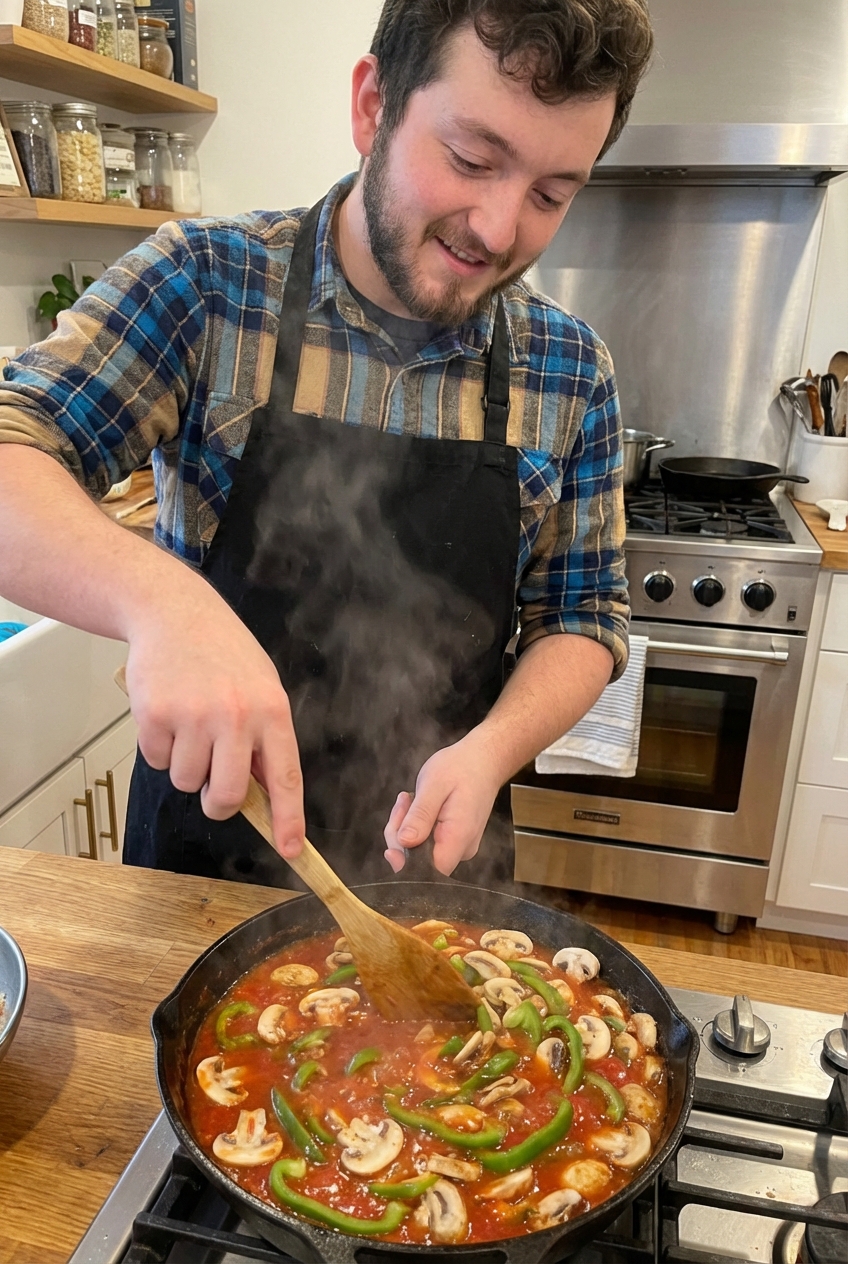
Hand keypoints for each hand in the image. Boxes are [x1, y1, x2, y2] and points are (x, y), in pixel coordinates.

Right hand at [125, 572, 304, 859]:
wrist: (174, 613)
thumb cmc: (223, 653)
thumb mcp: (261, 687)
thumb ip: (264, 738)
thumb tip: (263, 795)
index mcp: (272, 711)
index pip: (285, 778)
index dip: (288, 819)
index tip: (290, 849)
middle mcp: (236, 716)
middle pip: (229, 795)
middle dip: (219, 802)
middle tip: (213, 785)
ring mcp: (194, 716)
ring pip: (188, 782)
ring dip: (186, 766)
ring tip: (189, 725)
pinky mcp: (155, 715)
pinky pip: (157, 761)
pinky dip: (159, 747)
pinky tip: (167, 713)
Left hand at [383, 733, 501, 875]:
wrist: (483, 760)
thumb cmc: (462, 768)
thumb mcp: (435, 784)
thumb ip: (420, 815)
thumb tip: (405, 842)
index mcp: (458, 837)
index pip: (430, 872)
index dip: (406, 863)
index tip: (396, 835)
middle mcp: (460, 848)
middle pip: (420, 862)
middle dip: (400, 836)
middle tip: (403, 804)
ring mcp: (457, 846)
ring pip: (418, 852)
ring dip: (405, 827)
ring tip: (409, 799)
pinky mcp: (452, 840)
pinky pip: (425, 842)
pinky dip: (414, 826)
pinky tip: (415, 805)